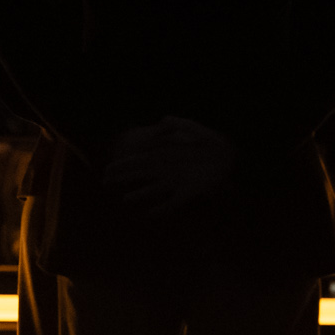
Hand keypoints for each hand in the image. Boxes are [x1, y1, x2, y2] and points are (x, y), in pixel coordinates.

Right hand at [103, 117, 237, 216]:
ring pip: (152, 190)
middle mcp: (167, 169)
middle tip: (105, 182)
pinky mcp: (188, 192)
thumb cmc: (211, 140)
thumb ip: (179, 124)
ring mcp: (176, 181)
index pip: (138, 160)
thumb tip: (163, 120)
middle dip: (123, 178)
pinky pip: (171, 203)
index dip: (122, 165)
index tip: (108, 168)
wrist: (229, 156)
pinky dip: (161, 210)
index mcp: (165, 154)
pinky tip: (150, 214)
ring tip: (125, 198)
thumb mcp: (195, 128)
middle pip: (140, 175)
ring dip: (139, 194)